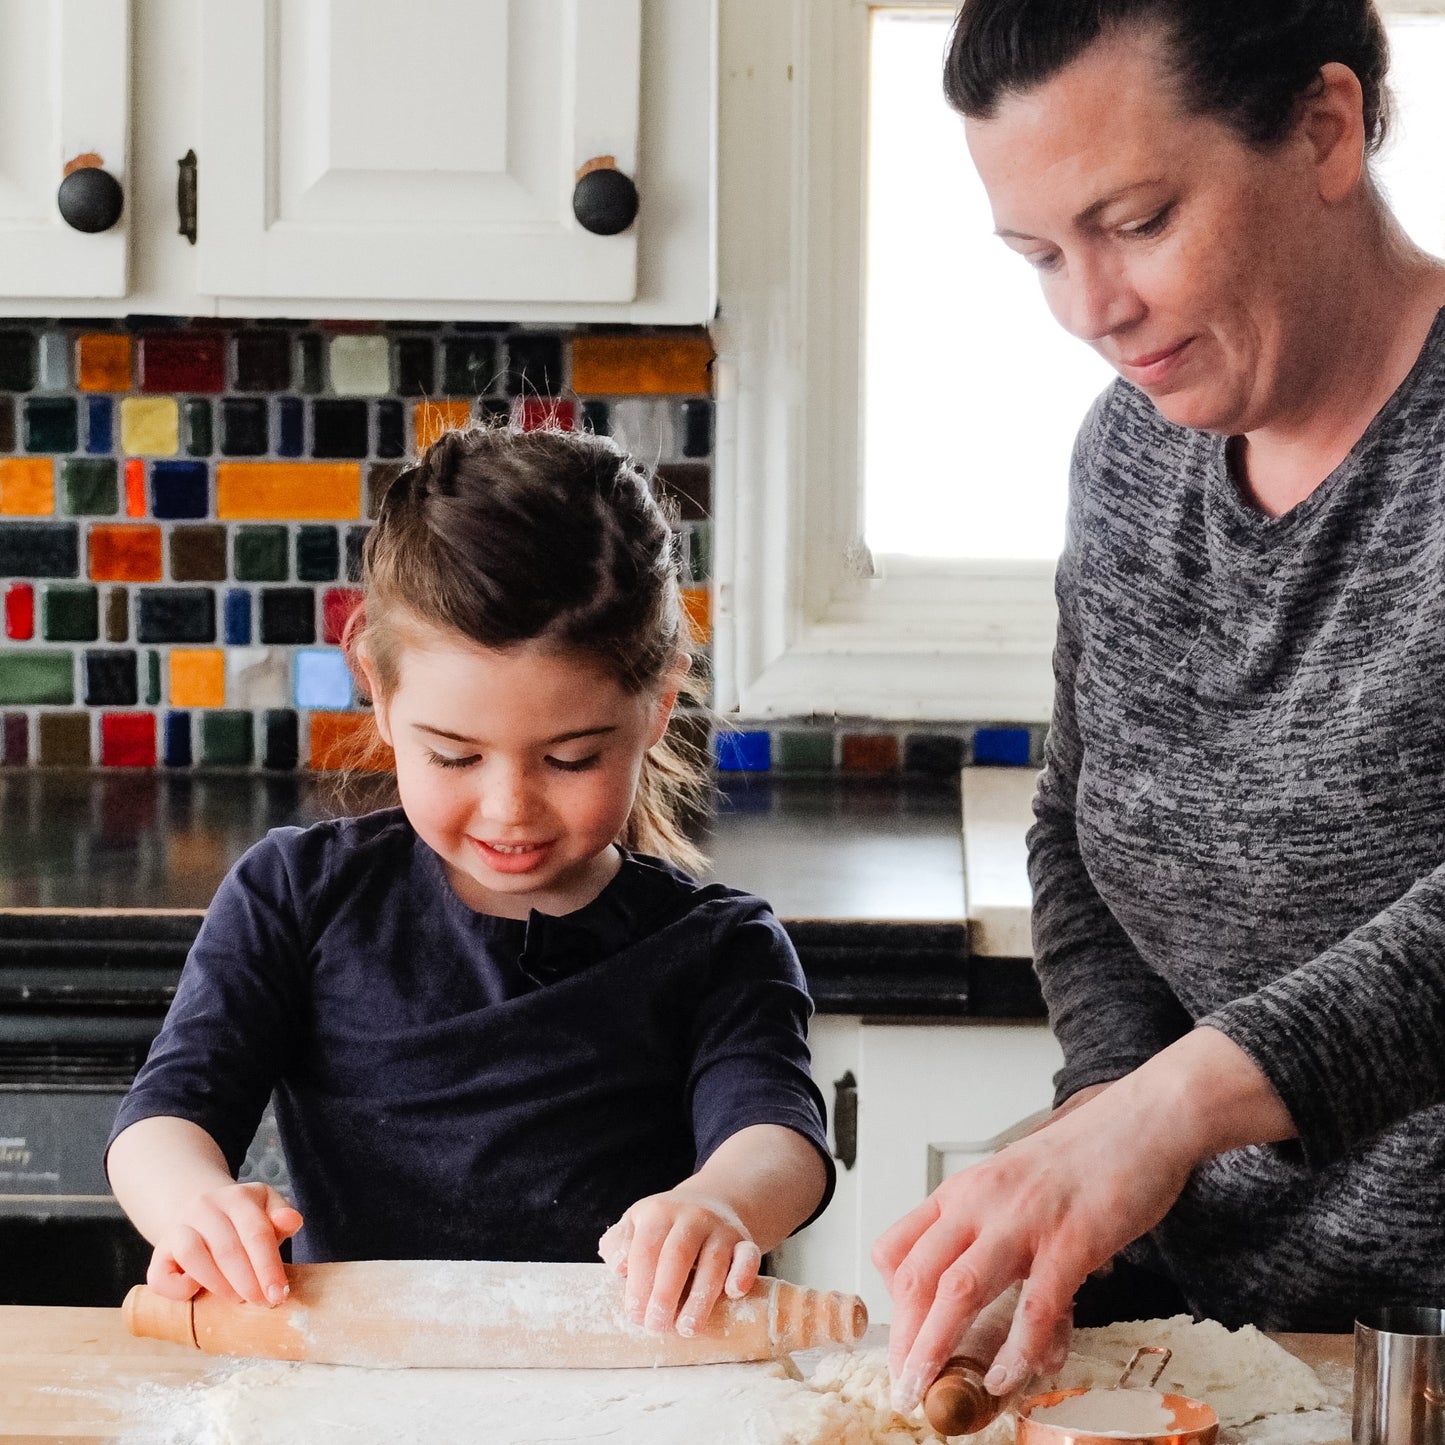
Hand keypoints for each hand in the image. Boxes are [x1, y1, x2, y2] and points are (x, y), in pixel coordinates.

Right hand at [147, 1182, 302, 1308]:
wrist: (201, 1214)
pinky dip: (179, 1290)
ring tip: (237, 1298)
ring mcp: (177, 1229)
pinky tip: (198, 1292)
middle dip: (248, 1281)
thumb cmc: (243, 1221)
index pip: (256, 1232)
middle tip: (263, 1302)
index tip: (279, 1294)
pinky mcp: (158, 1255)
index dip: (268, 1266)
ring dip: (218, 1284)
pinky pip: (160, 1276)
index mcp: (236, 1197)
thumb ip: (282, 1217)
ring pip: (192, 1254)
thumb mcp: (267, 1211)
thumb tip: (292, 1220)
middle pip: (227, 1247)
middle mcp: (203, 1207)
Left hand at [598, 1187, 761, 1337]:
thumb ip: (617, 1244)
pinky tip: (733, 1293)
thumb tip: (620, 1267)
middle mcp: (691, 1216)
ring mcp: (720, 1228)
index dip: (638, 1285)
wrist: (712, 1203)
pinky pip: (748, 1255)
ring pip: (713, 1260)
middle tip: (657, 1327)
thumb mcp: (635, 1225)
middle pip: (677, 1255)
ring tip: (687, 1329)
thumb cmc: (664, 1228)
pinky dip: (744, 1273)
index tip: (635, 1316)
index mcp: (658, 1213)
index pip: (645, 1249)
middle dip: (665, 1295)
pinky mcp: (744, 1241)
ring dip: (700, 1298)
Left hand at [872, 1077, 1196, 1414]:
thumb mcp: (1019, 1190)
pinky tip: (1009, 1377)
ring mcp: (1023, 1222)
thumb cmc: (1085, 1158)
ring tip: (931, 1392)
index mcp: (963, 1192)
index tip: (901, 1341)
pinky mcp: (1071, 1242)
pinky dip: (1018, 1351)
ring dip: (938, 1348)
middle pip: (918, 1277)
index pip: (898, 1247)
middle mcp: (980, 1203)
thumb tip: (1013, 1324)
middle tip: (904, 1387)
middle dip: (904, 1341)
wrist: (1143, 1121)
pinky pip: (1035, 1308)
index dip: (890, 1302)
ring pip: (959, 1292)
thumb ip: (1007, 1248)